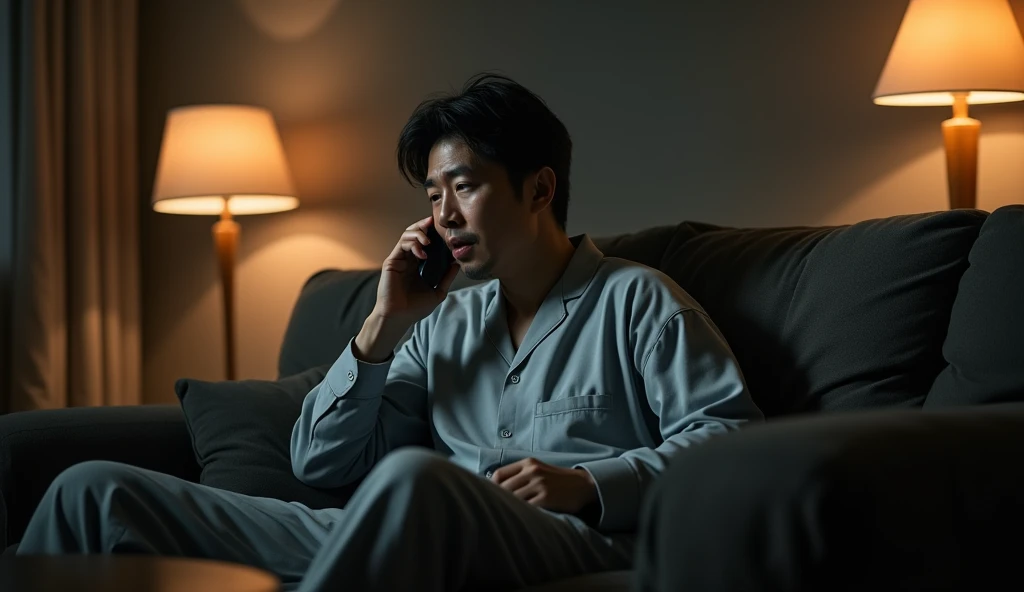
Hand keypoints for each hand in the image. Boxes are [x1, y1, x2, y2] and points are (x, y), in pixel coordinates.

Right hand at [354, 216, 458, 361]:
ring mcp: (399, 259)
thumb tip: (457, 263)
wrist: (400, 317)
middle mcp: (408, 259)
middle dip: (424, 226)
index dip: (433, 233)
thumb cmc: (416, 308)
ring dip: (419, 233)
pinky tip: (423, 254)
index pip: (425, 242)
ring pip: (407, 235)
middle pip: (415, 233)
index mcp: (418, 264)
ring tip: (429, 241)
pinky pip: (402, 245)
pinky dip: (413, 245)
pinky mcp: (392, 261)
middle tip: (435, 223)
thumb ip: (447, 278)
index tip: (445, 229)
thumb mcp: (438, 292)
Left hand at [491, 458, 597, 513]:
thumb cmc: (558, 480)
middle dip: (497, 500)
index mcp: (528, 463)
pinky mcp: (546, 498)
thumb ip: (520, 474)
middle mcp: (532, 471)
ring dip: (509, 508)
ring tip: (506, 516)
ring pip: (513, 498)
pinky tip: (521, 518)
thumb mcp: (539, 470)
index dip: (491, 487)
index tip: (490, 497)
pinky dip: (522, 513)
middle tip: (494, 510)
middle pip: (504, 488)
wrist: (583, 486)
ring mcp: (540, 484)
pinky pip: (527, 507)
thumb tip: (495, 487)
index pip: (499, 474)